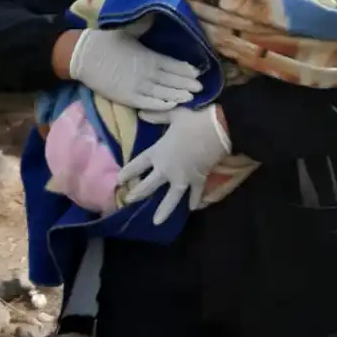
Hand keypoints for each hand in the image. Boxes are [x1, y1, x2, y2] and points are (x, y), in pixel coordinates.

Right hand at [69, 30, 201, 112]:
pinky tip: (172, 106)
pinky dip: (161, 105)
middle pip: (172, 80)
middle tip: (202, 87)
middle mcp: (147, 72)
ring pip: (164, 93)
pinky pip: (149, 104)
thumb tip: (155, 14)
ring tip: (192, 97)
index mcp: (149, 55)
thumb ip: (144, 26)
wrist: (84, 55)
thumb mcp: (128, 31)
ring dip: (178, 95)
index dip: (186, 69)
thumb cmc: (106, 41)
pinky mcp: (128, 97)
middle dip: (187, 84)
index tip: (198, 72)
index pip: (173, 64)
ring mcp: (138, 86)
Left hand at [117, 105, 230, 224]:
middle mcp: (166, 169)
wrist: (217, 130)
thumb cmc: (193, 121)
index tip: (119, 180)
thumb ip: (157, 116)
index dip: (127, 172)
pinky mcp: (198, 180)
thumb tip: (142, 114)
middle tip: (129, 201)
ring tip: (156, 222)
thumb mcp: (173, 115)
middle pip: (149, 185)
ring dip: (163, 210)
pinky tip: (192, 209)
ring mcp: (182, 177)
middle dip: (138, 194)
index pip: (138, 165)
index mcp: (157, 153)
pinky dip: (194, 201)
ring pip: (170, 198)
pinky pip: (195, 193)